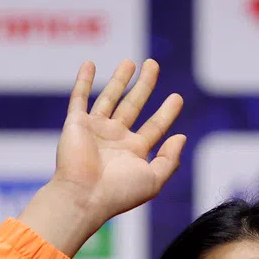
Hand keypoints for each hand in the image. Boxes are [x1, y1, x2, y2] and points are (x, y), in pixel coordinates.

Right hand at [21, 59, 184, 255]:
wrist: (83, 196)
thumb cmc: (118, 193)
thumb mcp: (153, 180)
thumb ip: (170, 160)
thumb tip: (182, 137)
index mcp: (134, 152)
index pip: (155, 126)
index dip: (167, 112)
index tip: (177, 97)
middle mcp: (115, 139)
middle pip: (133, 105)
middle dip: (144, 85)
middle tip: (153, 64)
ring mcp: (95, 130)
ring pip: (110, 98)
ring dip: (119, 79)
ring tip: (130, 62)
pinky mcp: (76, 124)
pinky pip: (79, 98)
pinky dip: (84, 81)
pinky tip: (90, 64)